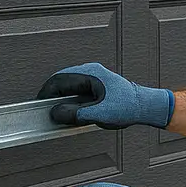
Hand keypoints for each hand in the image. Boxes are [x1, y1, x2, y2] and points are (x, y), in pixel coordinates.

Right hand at [37, 62, 173, 128]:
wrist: (145, 106)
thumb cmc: (129, 107)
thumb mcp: (100, 114)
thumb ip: (76, 114)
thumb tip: (56, 113)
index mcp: (90, 74)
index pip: (59, 80)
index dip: (46, 93)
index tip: (39, 105)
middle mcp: (91, 72)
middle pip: (62, 81)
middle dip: (52, 96)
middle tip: (46, 110)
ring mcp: (94, 77)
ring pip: (68, 85)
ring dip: (61, 98)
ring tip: (57, 112)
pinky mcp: (96, 84)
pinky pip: (76, 89)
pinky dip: (69, 99)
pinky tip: (70, 110)